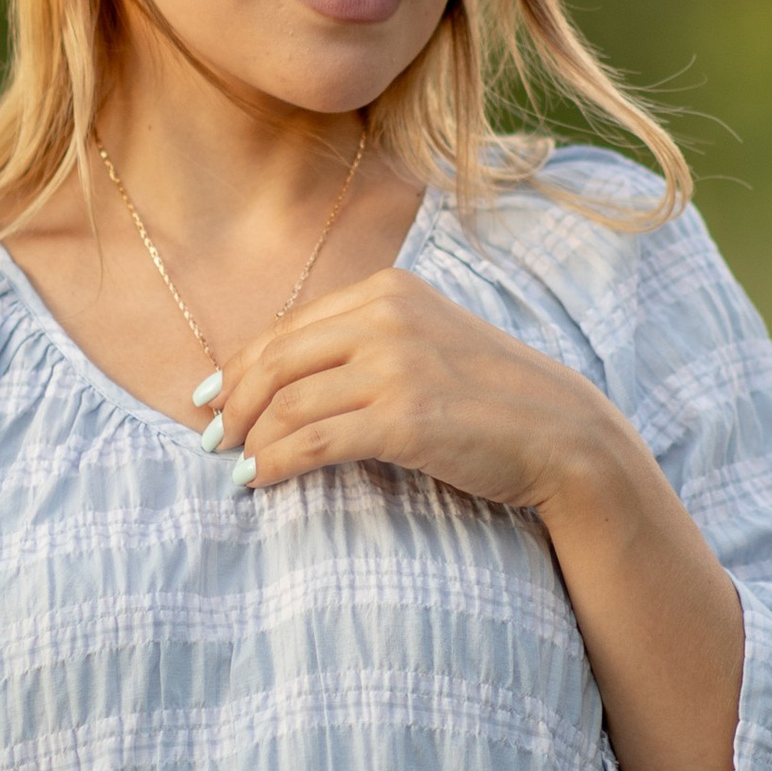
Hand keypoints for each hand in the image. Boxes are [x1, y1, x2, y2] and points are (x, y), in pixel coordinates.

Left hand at [215, 267, 623, 515]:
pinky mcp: (404, 417)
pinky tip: (257, 480)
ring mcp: (396, 365)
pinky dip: (274, 463)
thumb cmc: (492, 399)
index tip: (209, 397)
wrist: (562, 434)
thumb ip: (368, 344)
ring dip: (250, 440)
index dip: (239, 366)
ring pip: (288, 404)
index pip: (289, 328)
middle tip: (211, 438)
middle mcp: (387, 316)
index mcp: (388, 290)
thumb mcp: (428, 343)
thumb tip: (289, 380)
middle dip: (232, 403)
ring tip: (234, 467)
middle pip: (277, 361)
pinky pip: (312, 442)